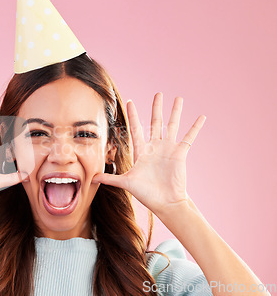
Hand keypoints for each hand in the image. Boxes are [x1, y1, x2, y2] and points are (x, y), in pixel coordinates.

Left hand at [92, 93, 205, 216]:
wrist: (165, 202)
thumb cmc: (146, 194)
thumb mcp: (126, 183)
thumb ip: (110, 178)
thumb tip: (92, 178)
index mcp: (142, 150)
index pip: (136, 128)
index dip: (134, 115)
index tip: (130, 101)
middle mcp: (155, 146)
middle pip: (155, 122)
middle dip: (156, 107)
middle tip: (158, 93)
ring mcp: (168, 148)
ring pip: (172, 125)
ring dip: (175, 112)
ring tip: (178, 98)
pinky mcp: (180, 153)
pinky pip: (189, 137)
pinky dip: (195, 127)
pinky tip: (201, 117)